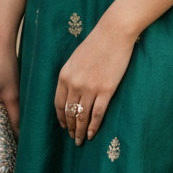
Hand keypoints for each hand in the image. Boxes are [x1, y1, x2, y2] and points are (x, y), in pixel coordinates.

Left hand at [54, 14, 137, 145]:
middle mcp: (74, 84)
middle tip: (72, 137)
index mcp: (65, 75)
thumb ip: (72, 74)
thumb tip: (72, 91)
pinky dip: (93, 127)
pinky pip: (97, 115)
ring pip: (82, 117)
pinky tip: (91, 134)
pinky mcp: (106, 91)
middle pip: (69, 112)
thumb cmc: (97, 42)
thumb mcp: (77, 58)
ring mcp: (90, 88)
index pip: (58, 103)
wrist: (114, 32)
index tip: (63, 125)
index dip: (60, 117)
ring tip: (80, 140)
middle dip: (70, 127)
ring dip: (80, 131)